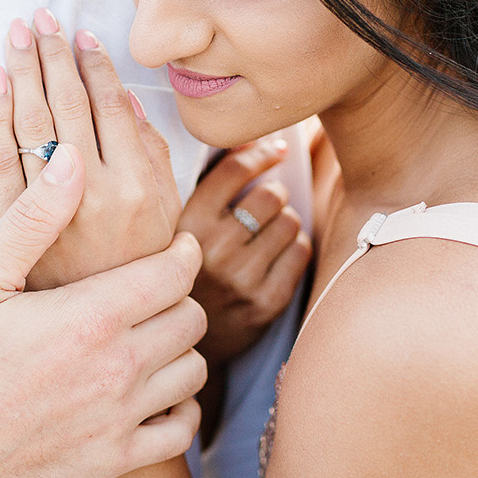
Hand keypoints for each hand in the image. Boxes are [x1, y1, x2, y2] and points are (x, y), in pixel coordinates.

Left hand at [0, 9, 180, 288]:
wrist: (95, 337)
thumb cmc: (134, 272)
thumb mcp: (166, 218)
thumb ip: (154, 159)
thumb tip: (131, 105)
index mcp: (138, 187)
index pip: (111, 107)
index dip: (94, 65)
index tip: (81, 34)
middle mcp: (93, 193)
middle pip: (68, 105)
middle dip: (53, 55)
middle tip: (41, 17)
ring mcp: (48, 210)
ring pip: (32, 123)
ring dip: (23, 70)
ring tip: (18, 33)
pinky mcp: (11, 227)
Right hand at [0, 145, 207, 477]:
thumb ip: (33, 217)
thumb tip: (72, 161)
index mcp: (89, 317)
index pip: (175, 272)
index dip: (181, 252)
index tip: (175, 247)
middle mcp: (115, 369)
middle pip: (190, 317)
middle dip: (178, 296)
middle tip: (153, 290)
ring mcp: (117, 420)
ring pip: (192, 370)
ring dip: (179, 349)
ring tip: (150, 336)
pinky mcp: (111, 461)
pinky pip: (180, 430)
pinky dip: (178, 407)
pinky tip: (153, 393)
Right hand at [180, 139, 312, 368]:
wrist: (177, 340)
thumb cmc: (183, 271)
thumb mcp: (176, 228)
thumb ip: (205, 188)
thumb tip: (253, 137)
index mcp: (185, 226)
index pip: (234, 170)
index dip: (261, 152)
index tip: (276, 149)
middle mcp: (212, 252)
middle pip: (270, 195)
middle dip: (275, 193)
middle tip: (267, 202)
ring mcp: (241, 280)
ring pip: (290, 222)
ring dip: (286, 220)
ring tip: (269, 231)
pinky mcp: (266, 303)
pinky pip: (300, 253)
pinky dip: (295, 246)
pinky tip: (279, 252)